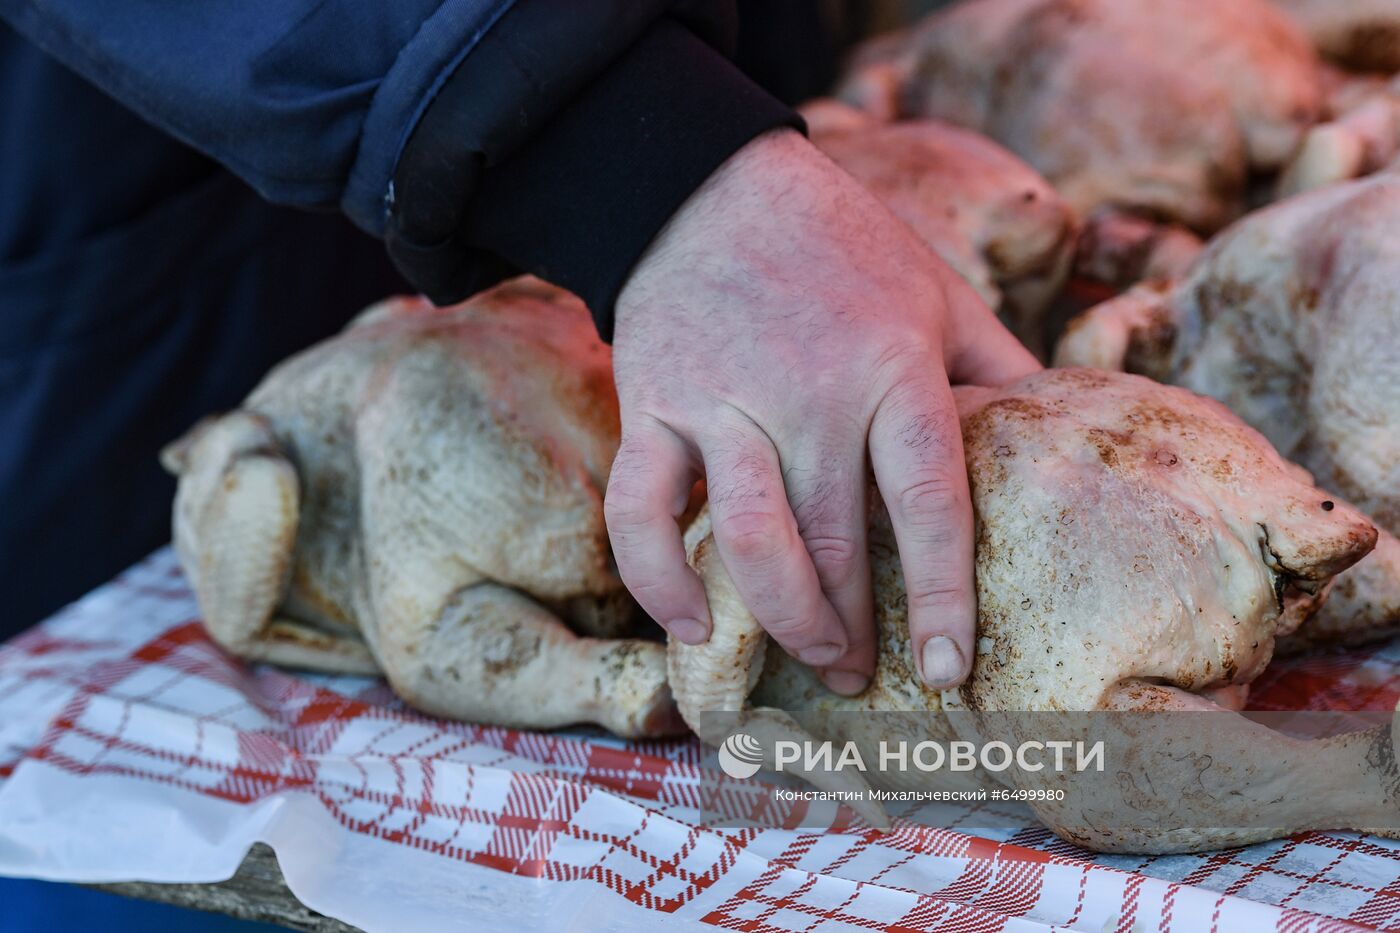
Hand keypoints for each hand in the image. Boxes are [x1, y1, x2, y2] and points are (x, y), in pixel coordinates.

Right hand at [605, 129, 1039, 693]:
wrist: (707, 188)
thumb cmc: (841, 248)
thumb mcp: (938, 292)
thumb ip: (997, 368)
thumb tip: (1058, 437)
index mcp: (893, 366)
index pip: (928, 504)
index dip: (940, 598)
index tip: (950, 669)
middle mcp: (809, 392)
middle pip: (836, 543)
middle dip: (855, 631)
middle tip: (866, 674)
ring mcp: (722, 401)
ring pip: (748, 541)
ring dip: (784, 619)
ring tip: (814, 657)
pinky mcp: (649, 405)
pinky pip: (640, 512)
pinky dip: (658, 580)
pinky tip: (691, 624)